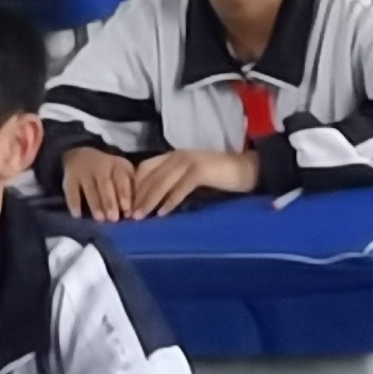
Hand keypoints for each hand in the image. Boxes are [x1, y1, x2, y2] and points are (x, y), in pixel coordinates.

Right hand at [60, 151, 142, 220]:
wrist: (82, 156)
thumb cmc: (109, 171)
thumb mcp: (123, 172)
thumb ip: (129, 188)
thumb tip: (134, 212)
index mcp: (117, 166)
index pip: (121, 180)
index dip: (124, 195)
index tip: (127, 211)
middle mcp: (101, 167)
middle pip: (105, 185)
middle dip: (109, 202)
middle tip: (113, 218)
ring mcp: (84, 172)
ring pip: (90, 189)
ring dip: (95, 204)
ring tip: (99, 219)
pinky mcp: (70, 178)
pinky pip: (71, 191)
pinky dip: (74, 203)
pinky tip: (77, 215)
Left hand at [139, 147, 264, 210]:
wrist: (246, 169)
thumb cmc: (217, 177)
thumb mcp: (190, 177)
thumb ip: (173, 183)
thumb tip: (152, 202)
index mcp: (173, 156)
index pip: (144, 168)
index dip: (134, 186)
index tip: (126, 205)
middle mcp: (178, 156)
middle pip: (150, 177)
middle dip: (137, 197)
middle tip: (127, 216)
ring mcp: (189, 162)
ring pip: (162, 182)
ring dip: (149, 201)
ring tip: (140, 217)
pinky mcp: (201, 171)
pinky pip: (181, 188)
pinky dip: (170, 201)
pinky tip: (162, 214)